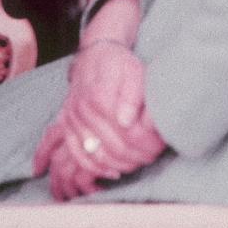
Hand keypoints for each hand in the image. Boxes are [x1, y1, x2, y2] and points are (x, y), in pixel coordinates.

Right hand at [33, 41, 166, 198]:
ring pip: (98, 156)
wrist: (94, 56)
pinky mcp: (66, 126)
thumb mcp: (134, 72)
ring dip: (121, 165)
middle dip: (138, 156)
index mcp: (100, 96)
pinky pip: (78, 156)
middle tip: (153, 155)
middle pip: (114, 147)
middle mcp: (82, 110)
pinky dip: (96, 169)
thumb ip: (133, 96)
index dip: (147, 143)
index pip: (128, 133)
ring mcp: (72, 120)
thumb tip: (127, 122)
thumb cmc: (119, 64)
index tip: (160, 144)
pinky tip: (113, 172)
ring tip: (138, 161)